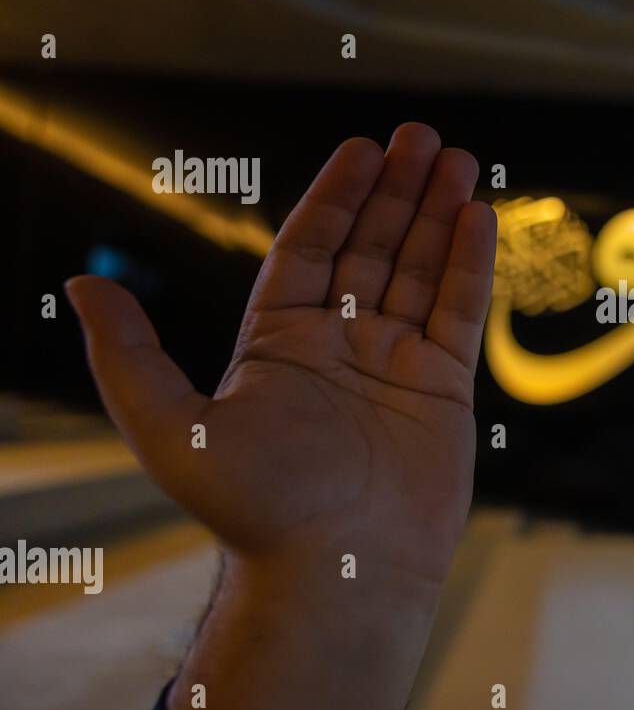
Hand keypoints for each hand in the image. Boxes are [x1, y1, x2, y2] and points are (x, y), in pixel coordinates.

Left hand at [68, 123, 496, 709]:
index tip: (361, 149)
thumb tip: (82, 286)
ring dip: (437, 212)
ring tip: (456, 157)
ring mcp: (396, 364)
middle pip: (372, 247)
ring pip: (420, 270)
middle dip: (396, 190)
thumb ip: (129, 355)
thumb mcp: (171, 429)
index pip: (311, 248)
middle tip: (420, 136)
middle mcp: (340, 345)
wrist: (335, 573)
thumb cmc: (254, 510)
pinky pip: (459, 313)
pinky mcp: (443, 389)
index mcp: (280, 343)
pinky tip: (476, 216)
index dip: (336, 195)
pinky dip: (469, 264)